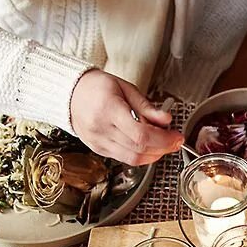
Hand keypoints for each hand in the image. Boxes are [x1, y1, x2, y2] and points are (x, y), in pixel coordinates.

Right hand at [68, 69, 183, 164]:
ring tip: (163, 143)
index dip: (164, 140)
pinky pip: (124, 159)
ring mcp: (98, 142)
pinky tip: (147, 146)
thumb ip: (148, 107)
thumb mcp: (126, 88)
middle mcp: (101, 129)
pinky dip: (140, 155)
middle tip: (175, 141)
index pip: (141, 135)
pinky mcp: (98, 149)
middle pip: (139, 150)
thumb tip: (166, 120)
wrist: (70, 93)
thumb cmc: (96, 87)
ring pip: (133, 159)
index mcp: (109, 110)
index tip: (177, 137)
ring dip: (154, 154)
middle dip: (163, 148)